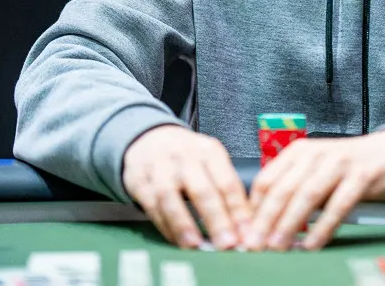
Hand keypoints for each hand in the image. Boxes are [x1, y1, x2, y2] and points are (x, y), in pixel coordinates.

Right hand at [122, 125, 250, 249]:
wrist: (150, 139)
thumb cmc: (188, 158)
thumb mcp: (211, 162)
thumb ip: (225, 191)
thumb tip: (244, 227)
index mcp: (209, 151)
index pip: (227, 182)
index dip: (238, 210)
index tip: (246, 233)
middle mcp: (184, 156)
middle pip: (202, 189)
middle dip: (216, 219)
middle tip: (227, 243)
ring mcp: (159, 167)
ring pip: (170, 196)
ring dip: (184, 224)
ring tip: (196, 246)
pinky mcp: (138, 179)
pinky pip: (151, 205)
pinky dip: (164, 225)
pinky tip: (176, 240)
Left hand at [246, 130, 384, 251]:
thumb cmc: (349, 167)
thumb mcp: (316, 171)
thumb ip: (293, 190)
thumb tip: (265, 223)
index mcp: (299, 151)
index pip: (266, 180)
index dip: (253, 209)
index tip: (245, 232)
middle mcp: (316, 153)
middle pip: (283, 188)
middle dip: (265, 220)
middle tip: (254, 244)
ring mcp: (339, 163)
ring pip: (307, 195)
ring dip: (289, 224)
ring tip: (278, 247)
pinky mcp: (361, 175)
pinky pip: (338, 205)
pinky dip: (323, 227)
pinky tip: (313, 244)